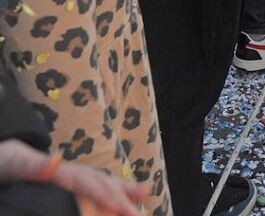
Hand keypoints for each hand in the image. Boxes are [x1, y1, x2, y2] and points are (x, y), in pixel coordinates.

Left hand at [0, 141, 147, 214]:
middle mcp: (70, 172)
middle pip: (101, 183)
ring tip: (146, 192)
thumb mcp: (14, 164)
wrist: (3, 158)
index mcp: (60, 171)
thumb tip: (57, 159)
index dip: (107, 196)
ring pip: (101, 182)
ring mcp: (69, 176)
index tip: (123, 208)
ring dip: (123, 189)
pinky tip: (122, 195)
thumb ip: (36, 165)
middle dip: (121, 197)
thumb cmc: (6, 164)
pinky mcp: (65, 184)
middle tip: (139, 214)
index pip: (89, 184)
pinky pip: (92, 187)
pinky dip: (109, 190)